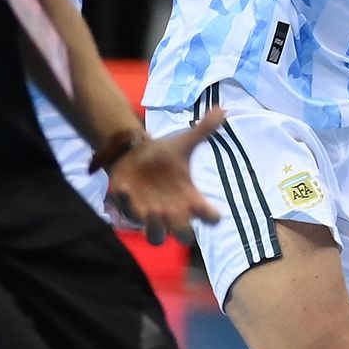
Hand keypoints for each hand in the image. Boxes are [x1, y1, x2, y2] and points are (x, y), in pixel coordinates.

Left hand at [106, 110, 223, 243]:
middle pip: (185, 237)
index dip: (211, 217)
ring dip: (155, 228)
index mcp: (190, 198)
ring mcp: (151, 215)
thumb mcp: (182, 142)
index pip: (210, 218)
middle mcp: (174, 211)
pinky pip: (129, 216)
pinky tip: (126, 186)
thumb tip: (222, 110)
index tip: (204, 206)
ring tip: (153, 209)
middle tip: (174, 211)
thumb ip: (203, 130)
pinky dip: (127, 203)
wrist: (133, 156)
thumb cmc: (162, 154)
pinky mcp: (131, 211)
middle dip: (181, 230)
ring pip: (157, 239)